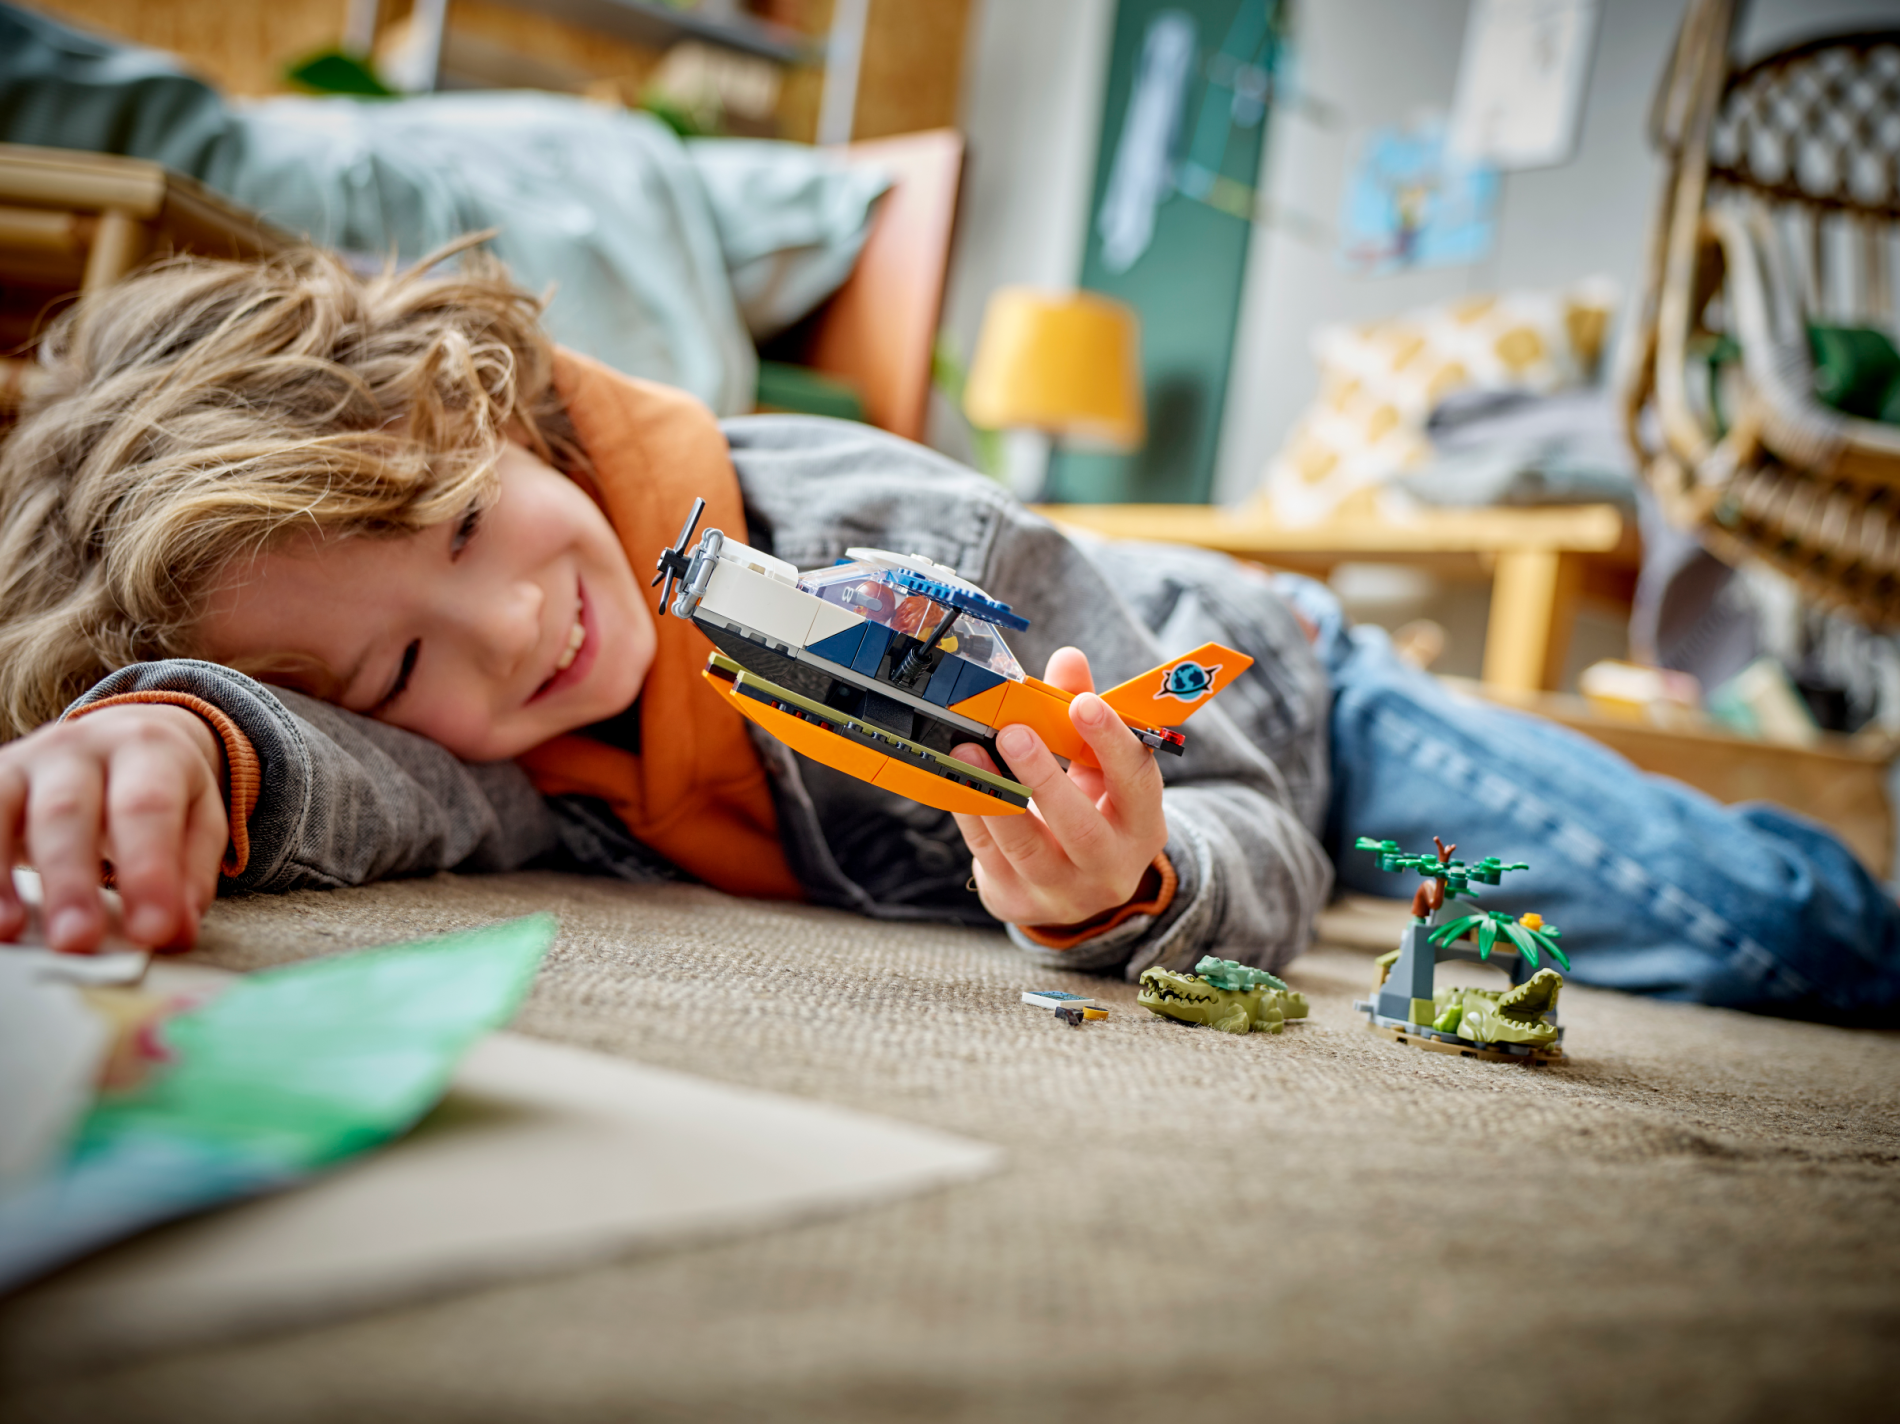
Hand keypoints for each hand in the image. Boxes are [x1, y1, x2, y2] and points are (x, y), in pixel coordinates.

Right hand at [0, 705, 227, 953]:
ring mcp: (27, 760)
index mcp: (148, 748)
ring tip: (11, 931)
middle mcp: (82, 746)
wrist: (119, 736)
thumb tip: (175, 932)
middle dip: (72, 880)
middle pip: (69, 810)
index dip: (148, 870)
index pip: (148, 807)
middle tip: (78, 941)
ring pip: (4, 808)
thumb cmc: (161, 791)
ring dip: (3, 876)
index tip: (152, 931)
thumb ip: (190, 874)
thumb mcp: (196, 820)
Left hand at [950, 647, 1167, 928]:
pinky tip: (958, 778)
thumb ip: (1083, 712)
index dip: (1112, 743)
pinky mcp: (1016, 901)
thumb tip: (1068, 659)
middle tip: (1014, 732)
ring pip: (1026, 847)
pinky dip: (971, 812)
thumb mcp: (1100, 768)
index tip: (1083, 704)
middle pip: (1079, 826)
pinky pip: (988, 854)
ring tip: (969, 751)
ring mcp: (1061, 893)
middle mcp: (1109, 868)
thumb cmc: (1091, 809)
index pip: (1137, 783)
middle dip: (1044, 777)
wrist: (1072, 886)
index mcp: (1142, 826)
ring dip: (995, 795)